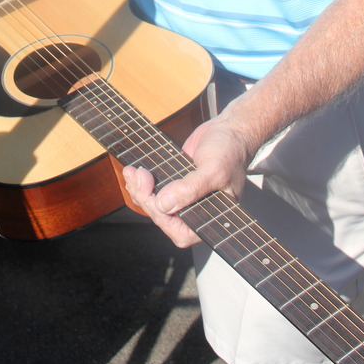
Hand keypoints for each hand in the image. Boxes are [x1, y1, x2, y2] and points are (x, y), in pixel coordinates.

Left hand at [123, 110, 253, 248]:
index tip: (154, 198)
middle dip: (146, 198)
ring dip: (139, 190)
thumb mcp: (214, 170)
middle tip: (141, 176)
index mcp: (210, 217)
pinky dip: (142, 183)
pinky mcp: (175, 183)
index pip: (181, 233)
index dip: (162, 219)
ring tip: (133, 172)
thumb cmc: (230, 152)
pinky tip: (135, 171)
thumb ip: (190, 189)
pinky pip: (154, 190)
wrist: (228, 130)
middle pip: (162, 217)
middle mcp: (196, 211)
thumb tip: (163, 204)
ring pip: (154, 205)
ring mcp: (183, 197)